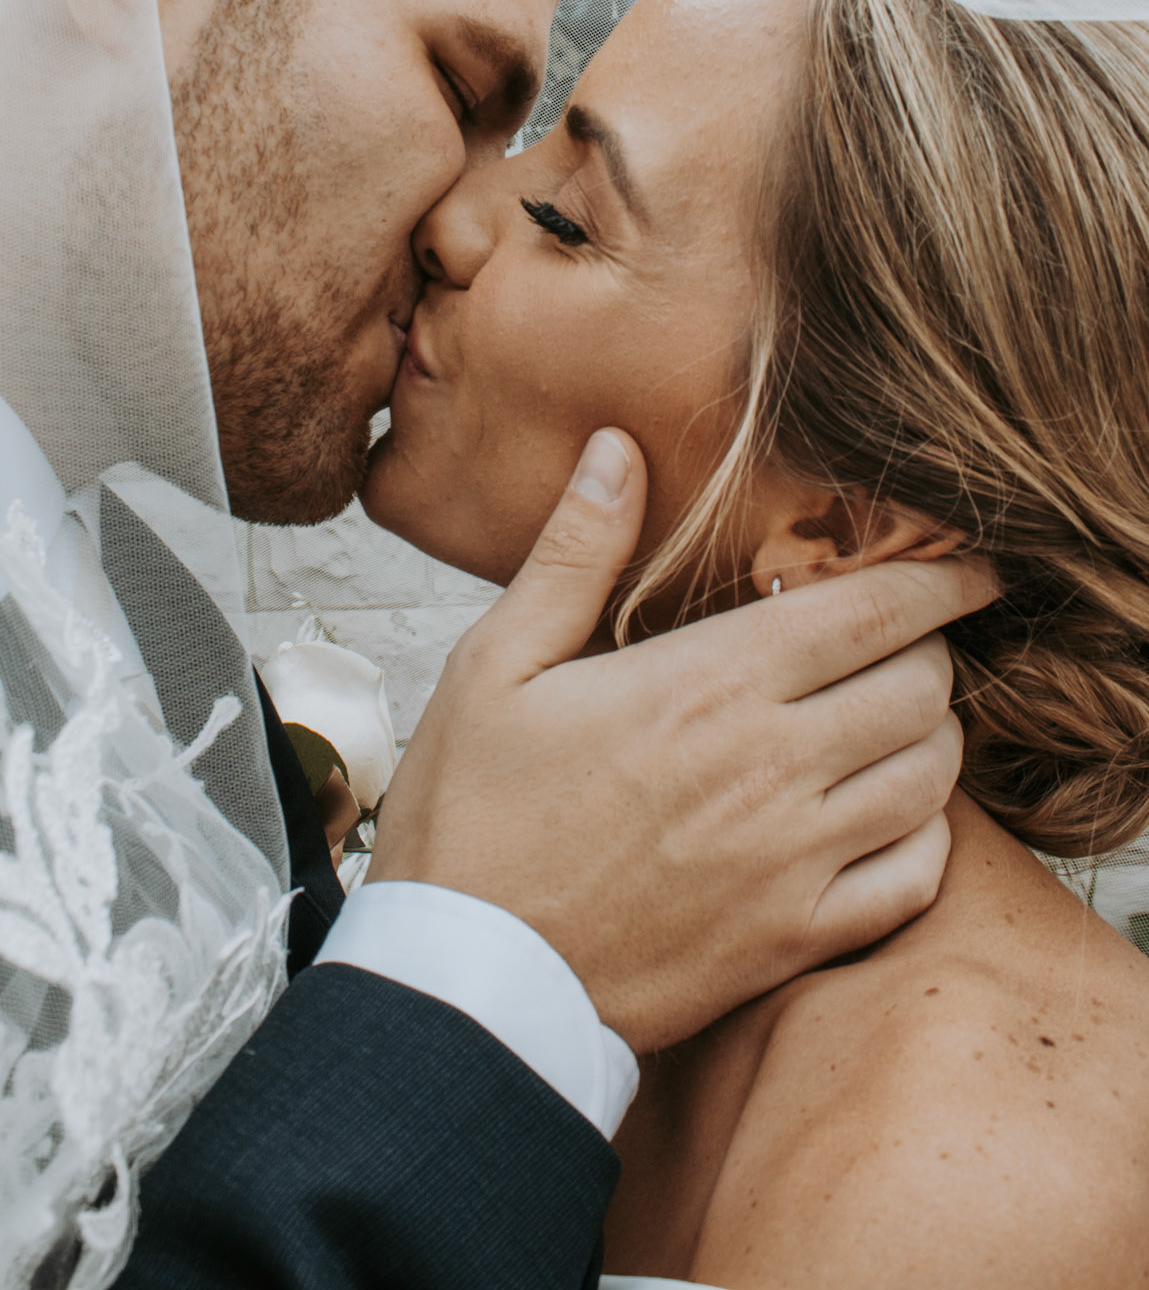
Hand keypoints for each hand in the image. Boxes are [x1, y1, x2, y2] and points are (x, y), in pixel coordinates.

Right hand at [368, 428, 992, 1053]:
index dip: (938, 579)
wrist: (465, 981)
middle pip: (920, 686)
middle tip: (902, 639)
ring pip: (931, 778)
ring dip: (932, 734)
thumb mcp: (495, 664)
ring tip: (896, 715)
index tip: (965, 564)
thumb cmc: (470, 815)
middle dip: (930, 649)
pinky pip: (914, 878)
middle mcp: (771, 768)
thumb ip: (573, 553)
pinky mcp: (794, 941)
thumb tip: (617, 450)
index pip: (871, 611)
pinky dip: (925, 835)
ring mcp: (792, 862)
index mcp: (706, 685)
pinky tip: (889, 815)